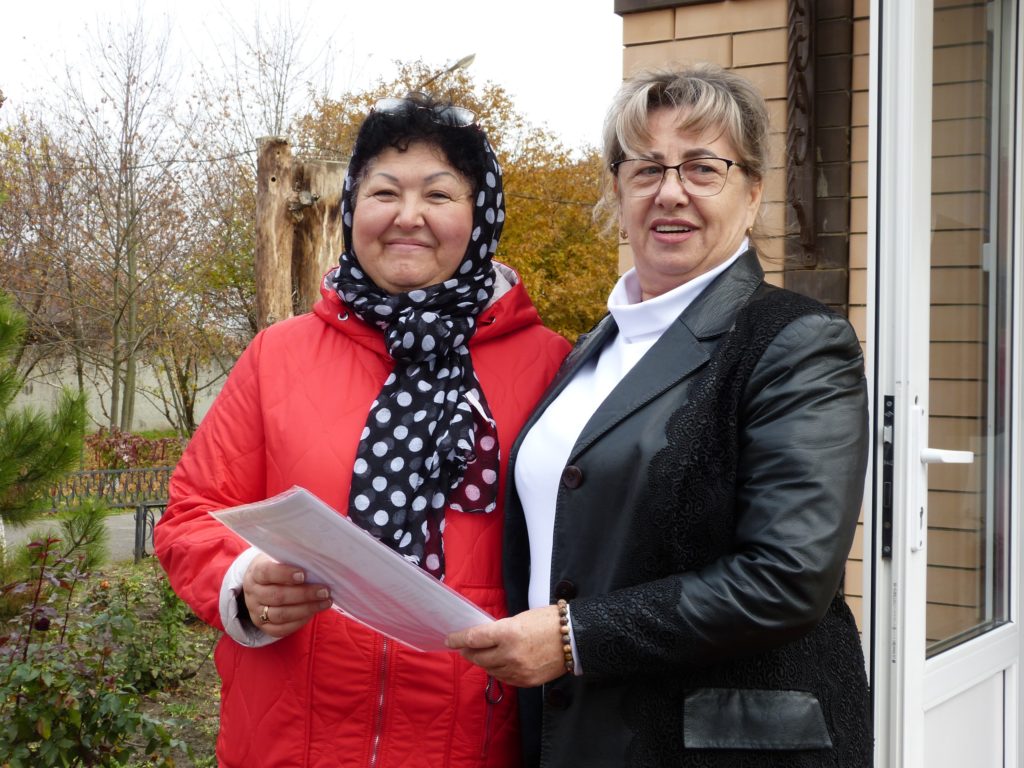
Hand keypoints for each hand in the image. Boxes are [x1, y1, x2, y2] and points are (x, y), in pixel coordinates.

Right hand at [241, 553, 331, 638]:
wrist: (261, 585)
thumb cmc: (278, 568)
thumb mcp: (279, 560)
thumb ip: (293, 561)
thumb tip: (315, 565)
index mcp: (255, 573)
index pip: (267, 573)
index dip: (285, 574)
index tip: (304, 574)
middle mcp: (253, 594)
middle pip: (277, 596)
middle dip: (304, 594)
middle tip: (324, 591)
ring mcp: (256, 613)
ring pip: (281, 615)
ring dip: (306, 609)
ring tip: (325, 602)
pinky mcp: (264, 627)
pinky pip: (282, 629)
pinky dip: (300, 621)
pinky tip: (314, 612)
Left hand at [446, 605, 567, 687]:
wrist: (575, 638)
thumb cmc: (548, 621)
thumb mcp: (520, 619)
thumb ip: (500, 630)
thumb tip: (483, 638)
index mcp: (507, 633)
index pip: (474, 638)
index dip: (459, 639)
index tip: (450, 639)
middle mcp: (510, 654)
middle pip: (478, 657)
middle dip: (468, 652)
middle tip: (464, 648)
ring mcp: (518, 670)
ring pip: (489, 669)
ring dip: (482, 662)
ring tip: (481, 655)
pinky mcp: (526, 682)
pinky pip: (503, 678)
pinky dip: (497, 671)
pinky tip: (497, 664)